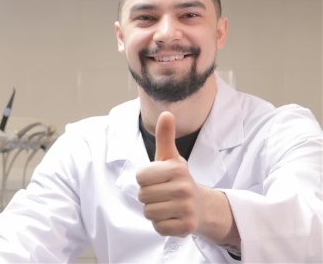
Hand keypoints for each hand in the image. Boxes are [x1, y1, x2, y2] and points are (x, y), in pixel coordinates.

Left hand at [136, 111, 203, 237]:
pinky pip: (158, 227)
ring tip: (167, 205)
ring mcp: (186, 209)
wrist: (200, 206)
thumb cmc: (178, 180)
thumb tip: (166, 112)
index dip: (145, 179)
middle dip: (148, 196)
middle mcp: (184, 188)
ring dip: (154, 210)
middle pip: (142, 195)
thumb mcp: (170, 157)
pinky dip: (161, 224)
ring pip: (148, 212)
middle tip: (163, 194)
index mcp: (177, 169)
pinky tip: (172, 217)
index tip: (158, 179)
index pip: (140, 177)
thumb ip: (166, 136)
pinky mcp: (186, 227)